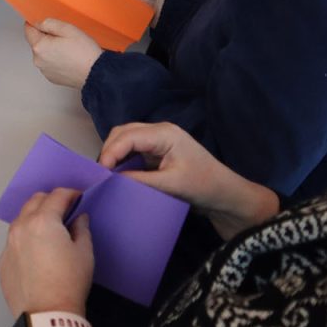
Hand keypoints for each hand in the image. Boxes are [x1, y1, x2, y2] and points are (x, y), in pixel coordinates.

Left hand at [0, 188, 93, 316]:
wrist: (47, 314)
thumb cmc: (70, 281)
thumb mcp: (84, 253)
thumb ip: (81, 229)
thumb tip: (79, 217)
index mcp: (42, 221)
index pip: (57, 196)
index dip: (70, 193)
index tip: (78, 197)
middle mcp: (21, 226)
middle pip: (35, 201)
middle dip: (51, 200)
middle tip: (64, 210)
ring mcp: (8, 243)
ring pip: (21, 219)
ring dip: (35, 216)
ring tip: (49, 228)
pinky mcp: (2, 260)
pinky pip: (14, 240)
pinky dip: (26, 237)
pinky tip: (36, 250)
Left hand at [23, 18, 104, 88]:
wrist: (96, 74)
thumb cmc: (84, 52)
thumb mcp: (68, 29)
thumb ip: (49, 23)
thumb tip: (38, 23)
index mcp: (39, 47)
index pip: (28, 30)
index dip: (36, 23)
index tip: (44, 23)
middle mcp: (38, 60)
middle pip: (36, 42)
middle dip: (47, 37)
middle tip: (64, 37)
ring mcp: (45, 70)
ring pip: (44, 54)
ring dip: (51, 49)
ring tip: (69, 49)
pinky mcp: (52, 78)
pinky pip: (50, 64)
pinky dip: (56, 60)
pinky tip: (69, 58)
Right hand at [99, 122, 278, 238]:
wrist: (226, 195)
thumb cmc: (203, 186)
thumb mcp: (171, 185)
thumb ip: (140, 180)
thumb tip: (112, 180)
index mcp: (164, 133)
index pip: (127, 136)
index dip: (110, 152)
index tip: (101, 173)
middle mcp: (159, 131)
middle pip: (123, 133)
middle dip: (109, 150)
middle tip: (100, 174)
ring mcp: (158, 140)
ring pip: (126, 139)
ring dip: (114, 154)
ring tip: (106, 174)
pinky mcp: (158, 151)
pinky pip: (133, 149)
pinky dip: (122, 159)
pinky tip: (118, 173)